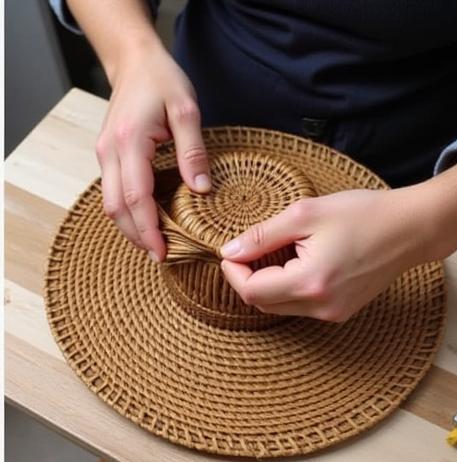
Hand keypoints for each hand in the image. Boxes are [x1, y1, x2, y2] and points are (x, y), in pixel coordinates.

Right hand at [95, 38, 210, 259]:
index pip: (136, 197)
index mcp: (129, 142)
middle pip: (116, 207)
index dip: (148, 229)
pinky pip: (114, 191)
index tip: (163, 253)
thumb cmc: (162, 80)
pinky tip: (149, 223)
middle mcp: (110, 151)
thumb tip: (201, 190)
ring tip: (156, 247)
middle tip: (161, 258)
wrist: (134, 60)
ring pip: (111, 202)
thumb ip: (193, 152)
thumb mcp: (187, 111)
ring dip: (131, 227)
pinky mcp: (109, 155)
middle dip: (137, 236)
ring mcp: (106, 154)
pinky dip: (129, 212)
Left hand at [219, 153, 456, 322]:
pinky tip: (302, 262)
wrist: (409, 230)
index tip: (233, 248)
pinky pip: (302, 306)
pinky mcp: (342, 311)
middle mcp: (321, 307)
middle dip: (249, 278)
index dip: (233, 270)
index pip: (251, 291)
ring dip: (270, 283)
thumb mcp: (305, 214)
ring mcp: (333, 313)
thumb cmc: (363, 214)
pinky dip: (291, 287)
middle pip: (263, 304)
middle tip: (252, 247)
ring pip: (281, 307)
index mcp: (309, 282)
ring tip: (281, 251)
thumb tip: (230, 251)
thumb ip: (262, 235)